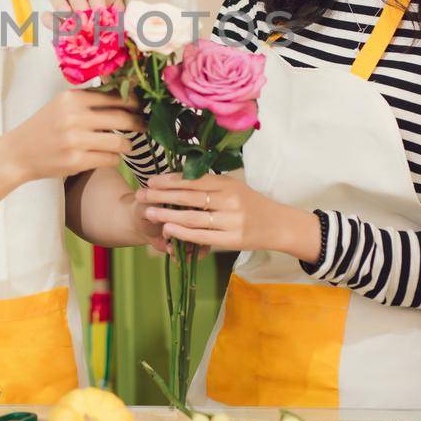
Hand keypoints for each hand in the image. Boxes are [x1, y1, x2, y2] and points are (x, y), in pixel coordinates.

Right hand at [2, 89, 144, 182]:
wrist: (18, 153)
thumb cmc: (45, 127)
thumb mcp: (62, 105)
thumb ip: (89, 99)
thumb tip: (127, 96)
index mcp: (72, 98)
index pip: (115, 97)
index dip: (133, 103)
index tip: (141, 108)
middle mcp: (74, 116)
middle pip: (122, 118)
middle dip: (138, 123)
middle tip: (144, 126)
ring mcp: (75, 140)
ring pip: (119, 142)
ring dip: (128, 144)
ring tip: (127, 145)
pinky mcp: (75, 161)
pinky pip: (110, 160)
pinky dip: (114, 159)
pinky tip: (109, 156)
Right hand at [44, 0, 124, 30]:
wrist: (106, 39)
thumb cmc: (114, 27)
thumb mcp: (120, 22)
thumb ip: (119, 21)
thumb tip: (120, 25)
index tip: (99, 13)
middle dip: (77, 3)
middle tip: (83, 21)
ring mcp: (67, 2)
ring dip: (60, 7)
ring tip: (67, 22)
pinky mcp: (57, 17)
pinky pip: (47, 14)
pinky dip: (50, 21)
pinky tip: (57, 30)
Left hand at [138, 172, 319, 260]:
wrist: (279, 225)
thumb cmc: (251, 204)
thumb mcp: (233, 187)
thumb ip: (210, 185)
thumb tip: (177, 180)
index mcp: (228, 183)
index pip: (194, 180)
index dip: (171, 180)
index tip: (151, 181)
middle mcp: (229, 200)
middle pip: (190, 197)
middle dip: (162, 195)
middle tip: (141, 194)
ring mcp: (231, 221)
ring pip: (194, 217)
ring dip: (168, 214)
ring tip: (149, 212)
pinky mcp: (231, 240)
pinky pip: (202, 236)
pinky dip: (183, 232)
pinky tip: (168, 230)